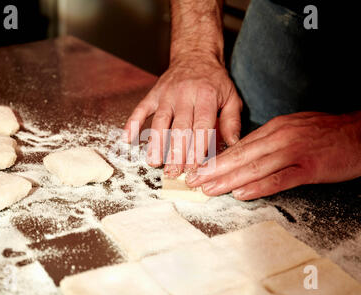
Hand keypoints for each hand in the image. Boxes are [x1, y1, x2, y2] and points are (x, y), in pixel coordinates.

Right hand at [122, 54, 241, 175]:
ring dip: (155, 143)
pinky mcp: (153, 93)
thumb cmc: (215, 81)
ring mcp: (166, 94)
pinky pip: (140, 108)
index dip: (198, 148)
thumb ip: (232, 121)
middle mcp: (185, 95)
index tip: (195, 167)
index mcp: (206, 96)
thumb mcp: (231, 97)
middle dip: (176, 152)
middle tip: (174, 172)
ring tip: (154, 162)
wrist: (195, 55)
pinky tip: (127, 139)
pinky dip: (132, 123)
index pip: (201, 126)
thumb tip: (234, 145)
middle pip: (179, 127)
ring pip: (159, 121)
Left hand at [186, 109, 360, 199]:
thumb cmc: (329, 132)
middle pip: (239, 155)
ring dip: (227, 179)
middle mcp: (280, 137)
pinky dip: (258, 186)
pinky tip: (241, 193)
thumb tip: (246, 153)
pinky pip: (279, 178)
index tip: (199, 170)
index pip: (239, 146)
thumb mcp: (294, 128)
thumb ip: (270, 140)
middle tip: (192, 181)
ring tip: (207, 189)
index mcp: (275, 128)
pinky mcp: (309, 167)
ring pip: (254, 167)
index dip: (217, 160)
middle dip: (212, 170)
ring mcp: (294, 152)